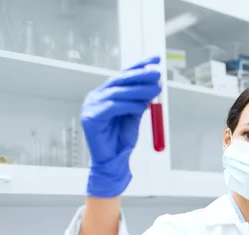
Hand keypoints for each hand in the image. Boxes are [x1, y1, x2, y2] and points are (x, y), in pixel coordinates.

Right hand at [82, 56, 161, 197]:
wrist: (112, 160)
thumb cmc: (121, 138)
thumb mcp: (134, 115)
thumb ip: (140, 100)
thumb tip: (154, 85)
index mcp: (105, 93)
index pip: (123, 75)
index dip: (139, 66)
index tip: (156, 60)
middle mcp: (96, 96)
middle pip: (119, 80)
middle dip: (140, 75)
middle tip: (157, 73)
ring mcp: (91, 106)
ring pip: (117, 93)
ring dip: (139, 90)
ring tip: (156, 88)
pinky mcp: (91, 118)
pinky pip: (113, 107)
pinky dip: (129, 105)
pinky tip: (142, 106)